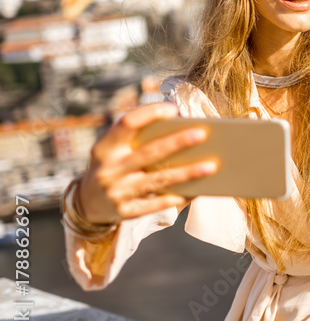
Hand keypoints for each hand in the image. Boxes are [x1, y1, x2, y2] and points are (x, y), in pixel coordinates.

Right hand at [77, 102, 218, 224]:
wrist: (87, 203)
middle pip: (148, 153)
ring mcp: (115, 192)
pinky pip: (155, 205)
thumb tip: (183, 131)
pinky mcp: (124, 212)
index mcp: (104, 147)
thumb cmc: (114, 166)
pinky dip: (176, 198)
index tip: (174, 109)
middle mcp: (108, 169)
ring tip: (211, 166)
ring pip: (157, 180)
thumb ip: (139, 139)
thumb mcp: (115, 150)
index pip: (126, 124)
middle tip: (203, 134)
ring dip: (186, 173)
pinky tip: (197, 192)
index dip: (149, 114)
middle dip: (177, 142)